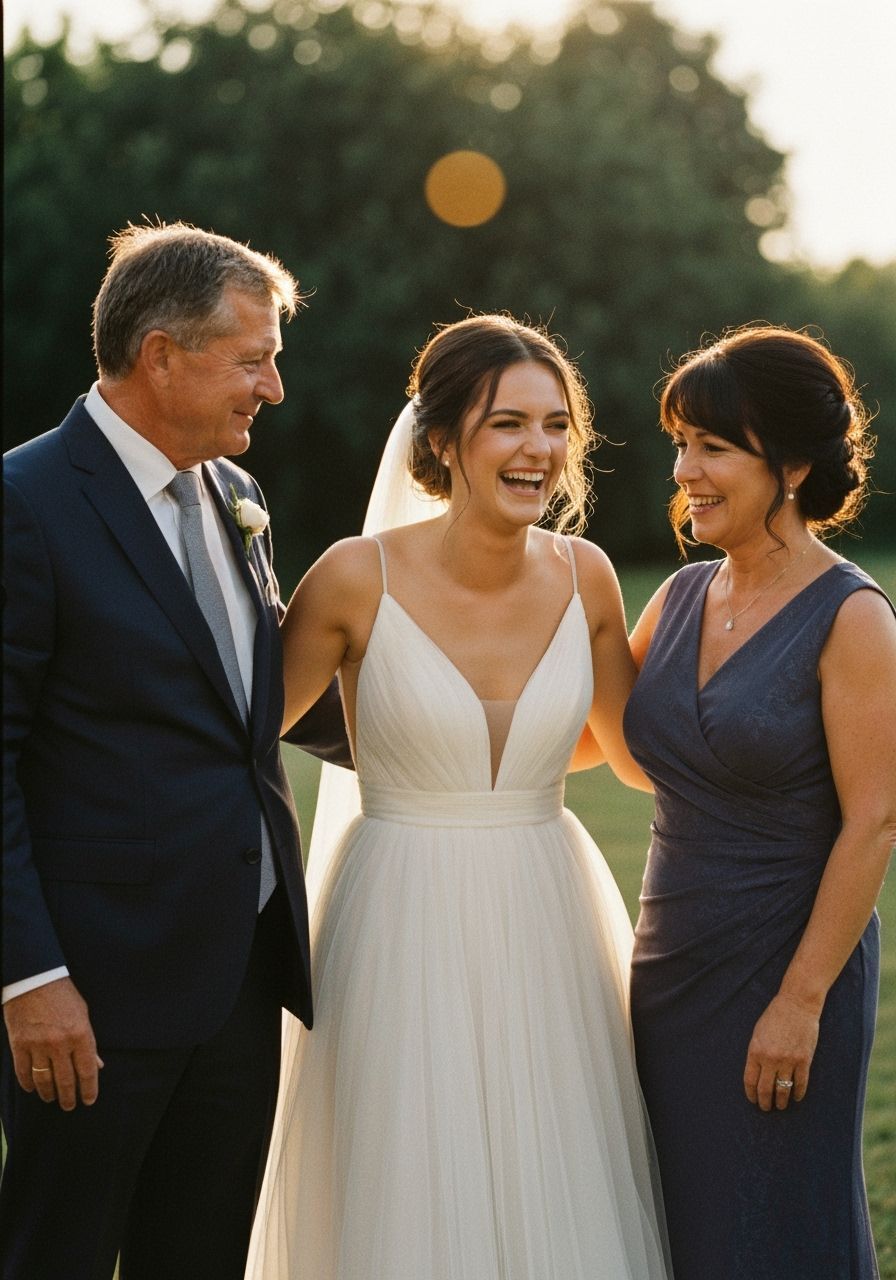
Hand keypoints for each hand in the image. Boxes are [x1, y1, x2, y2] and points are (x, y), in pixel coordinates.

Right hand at [3, 977, 102, 1109]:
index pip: (88, 1071)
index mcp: (81, 1034)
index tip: (89, 1100)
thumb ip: (89, 1042)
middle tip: (69, 1106)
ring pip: (44, 1081)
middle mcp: (60, 1043)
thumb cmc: (63, 996)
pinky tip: (32, 1089)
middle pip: (66, 1080)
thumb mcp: (83, 1015)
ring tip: (52, 1099)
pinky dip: (28, 1084)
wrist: (34, 980)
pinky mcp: (20, 1045)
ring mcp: (38, 1046)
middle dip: (69, 1098)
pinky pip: (24, 1073)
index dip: (89, 1089)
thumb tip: (97, 1065)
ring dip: (49, 1094)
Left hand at [743, 992, 819, 1111]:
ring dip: (781, 1102)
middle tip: (766, 1108)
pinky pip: (801, 1084)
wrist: (797, 1005)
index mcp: (755, 1051)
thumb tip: (756, 1074)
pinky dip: (798, 1093)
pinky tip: (796, 1097)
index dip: (751, 1094)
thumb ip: (756, 1054)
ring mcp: (788, 1061)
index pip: (750, 1080)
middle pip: (765, 1089)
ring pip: (783, 1090)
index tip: (753, 1100)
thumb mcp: (758, 1033)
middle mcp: (770, 1058)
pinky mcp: (804, 1061)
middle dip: (764, 1102)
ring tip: (780, 1106)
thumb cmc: (774, 1017)